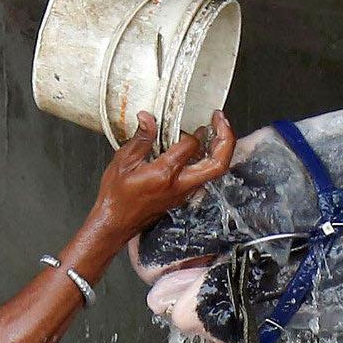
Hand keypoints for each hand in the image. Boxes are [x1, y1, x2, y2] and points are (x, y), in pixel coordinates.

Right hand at [88, 112, 236, 242]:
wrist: (116, 224)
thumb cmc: (116, 197)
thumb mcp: (123, 162)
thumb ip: (140, 139)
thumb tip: (148, 118)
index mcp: (165, 175)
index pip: (190, 146)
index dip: (187, 131)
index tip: (177, 125)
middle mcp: (180, 186)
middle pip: (218, 164)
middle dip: (226, 138)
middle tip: (220, 119)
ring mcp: (185, 192)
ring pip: (214, 171)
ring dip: (220, 148)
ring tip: (216, 128)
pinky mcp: (183, 195)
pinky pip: (204, 175)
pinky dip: (208, 158)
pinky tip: (201, 147)